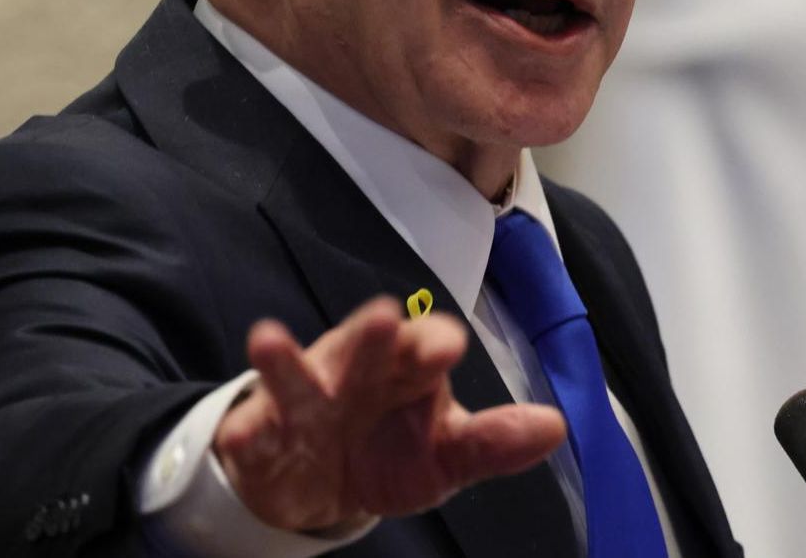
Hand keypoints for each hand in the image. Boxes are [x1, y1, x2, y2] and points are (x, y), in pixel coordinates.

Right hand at [213, 297, 566, 533]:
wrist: (320, 488)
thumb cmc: (390, 453)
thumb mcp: (445, 457)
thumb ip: (492, 443)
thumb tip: (556, 427)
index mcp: (407, 371)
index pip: (425, 345)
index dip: (434, 344)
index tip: (447, 349)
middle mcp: (356, 372)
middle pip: (364, 344)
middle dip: (373, 332)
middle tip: (387, 317)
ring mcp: (305, 400)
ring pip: (296, 373)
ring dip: (284, 358)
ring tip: (268, 339)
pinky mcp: (263, 435)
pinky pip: (253, 429)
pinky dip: (249, 427)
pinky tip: (248, 427)